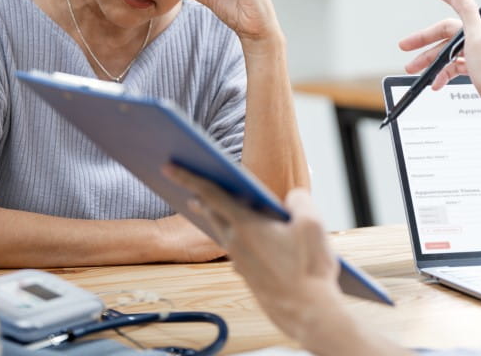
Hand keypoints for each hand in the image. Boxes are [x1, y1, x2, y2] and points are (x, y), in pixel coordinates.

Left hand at [162, 164, 341, 342]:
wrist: (309, 315)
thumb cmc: (310, 270)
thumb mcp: (312, 224)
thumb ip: (299, 200)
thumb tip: (291, 199)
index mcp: (246, 226)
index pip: (211, 194)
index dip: (189, 177)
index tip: (168, 166)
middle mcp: (236, 244)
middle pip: (213, 212)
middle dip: (200, 194)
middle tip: (189, 181)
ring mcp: (240, 262)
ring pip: (224, 231)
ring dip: (217, 216)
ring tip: (214, 204)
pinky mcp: (249, 276)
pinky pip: (236, 248)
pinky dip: (236, 235)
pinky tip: (250, 235)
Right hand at [399, 0, 480, 125]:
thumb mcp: (477, 38)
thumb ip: (468, 10)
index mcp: (479, 25)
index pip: (455, 3)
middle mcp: (478, 35)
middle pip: (444, 33)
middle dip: (423, 41)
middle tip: (405, 46)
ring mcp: (476, 52)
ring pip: (446, 52)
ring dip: (429, 61)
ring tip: (414, 69)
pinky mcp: (476, 67)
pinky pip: (454, 66)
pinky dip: (443, 73)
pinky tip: (436, 82)